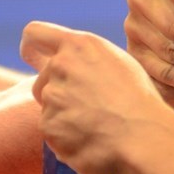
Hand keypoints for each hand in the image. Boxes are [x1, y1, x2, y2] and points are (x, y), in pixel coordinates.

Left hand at [21, 20, 173, 173]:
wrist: (143, 135)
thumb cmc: (138, 99)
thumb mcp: (117, 62)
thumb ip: (86, 59)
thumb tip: (73, 64)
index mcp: (79, 45)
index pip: (35, 34)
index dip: (30, 47)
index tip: (30, 56)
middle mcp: (60, 65)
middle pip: (42, 80)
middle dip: (57, 93)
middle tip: (87, 108)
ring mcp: (52, 96)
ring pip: (49, 108)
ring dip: (65, 117)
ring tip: (97, 125)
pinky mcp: (49, 125)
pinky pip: (53, 132)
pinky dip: (67, 139)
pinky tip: (92, 140)